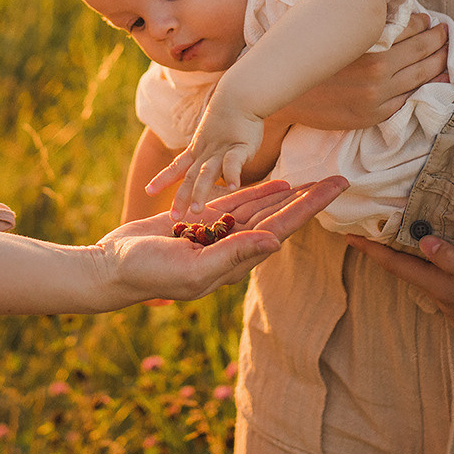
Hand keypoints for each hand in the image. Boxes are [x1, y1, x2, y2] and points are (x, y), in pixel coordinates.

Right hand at [100, 178, 346, 302]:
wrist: (114, 268)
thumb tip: (275, 241)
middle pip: (280, 216)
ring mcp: (217, 233)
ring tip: (315, 179)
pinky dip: (258, 192)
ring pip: (262, 209)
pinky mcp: (199, 221)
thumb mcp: (194, 269)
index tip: (337, 189)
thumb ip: (233, 255)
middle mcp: (234, 246)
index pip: (282, 228)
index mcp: (237, 260)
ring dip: (288, 194)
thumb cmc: (150, 274)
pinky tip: (278, 183)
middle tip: (340, 179)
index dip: (311, 207)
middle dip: (310, 199)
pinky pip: (235, 203)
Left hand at [144, 100, 267, 215]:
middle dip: (181, 197)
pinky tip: (232, 187)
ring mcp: (221, 150)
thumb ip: (205, 158)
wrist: (240, 96)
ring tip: (197, 210)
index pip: (176, 167)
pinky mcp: (240, 146)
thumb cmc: (228, 121)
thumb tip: (199, 174)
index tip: (148, 191)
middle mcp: (205, 153)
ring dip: (201, 190)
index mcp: (197, 151)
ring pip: (208, 172)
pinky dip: (232, 173)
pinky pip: (234, 162)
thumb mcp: (211, 140)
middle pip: (190, 177)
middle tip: (174, 218)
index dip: (162, 179)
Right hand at [276, 17, 448, 130]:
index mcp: (367, 43)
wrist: (283, 96)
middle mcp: (377, 70)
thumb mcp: (332, 31)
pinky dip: (424, 87)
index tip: (428, 20)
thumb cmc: (307, 58)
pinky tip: (433, 79)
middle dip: (439, 40)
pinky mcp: (373, 115)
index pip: (409, 26)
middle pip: (423, 51)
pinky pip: (408, 99)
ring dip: (439, 62)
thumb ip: (362, 21)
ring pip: (422, 76)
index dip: (423, 22)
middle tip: (447, 33)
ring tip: (446, 53)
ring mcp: (377, 96)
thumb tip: (391, 10)